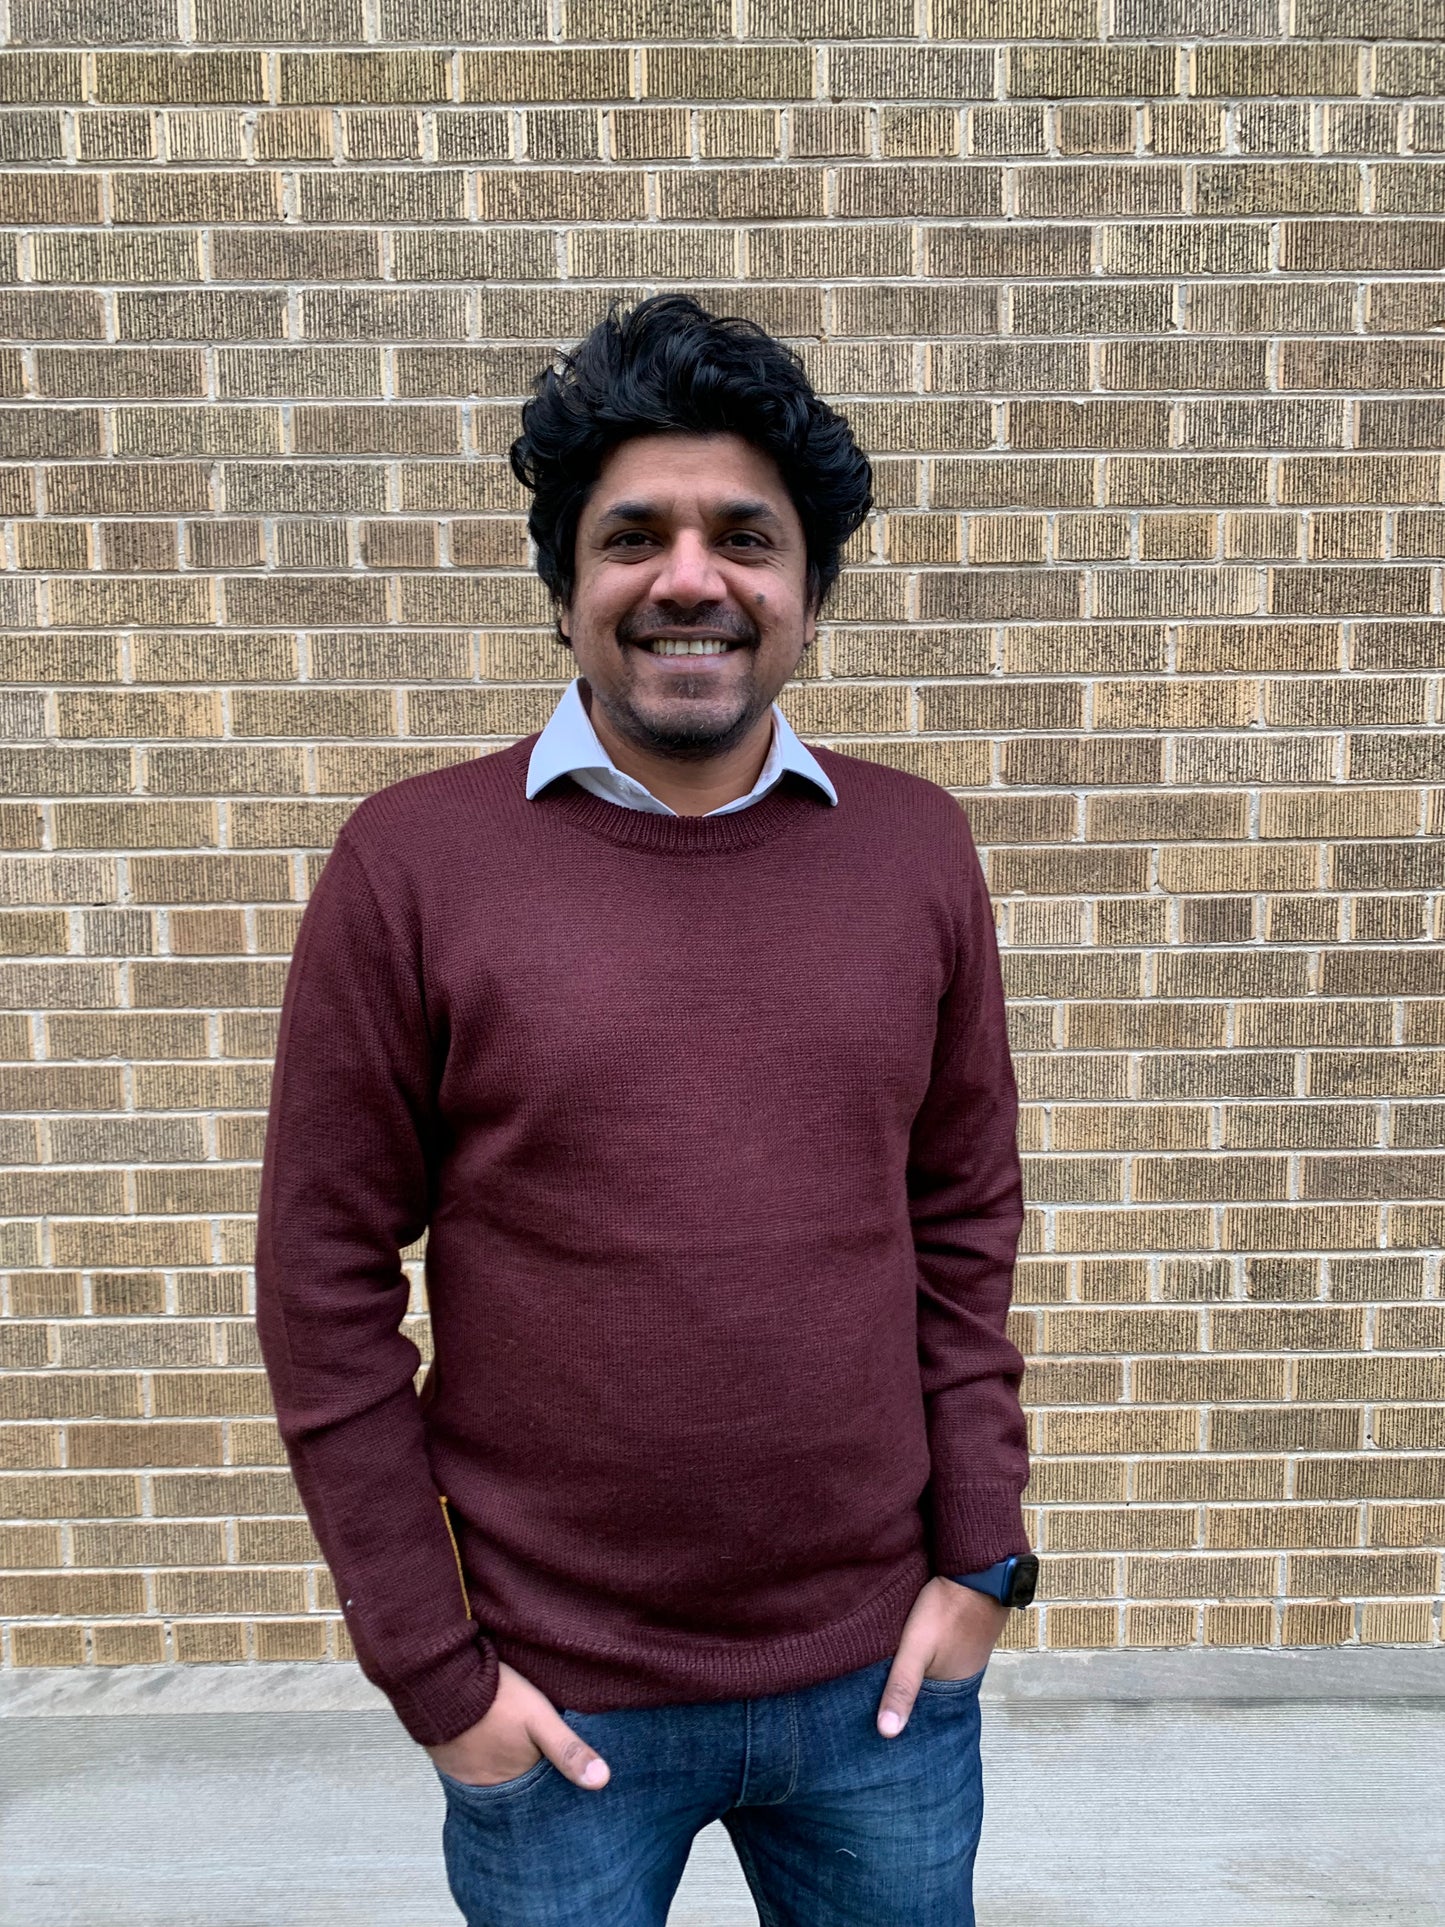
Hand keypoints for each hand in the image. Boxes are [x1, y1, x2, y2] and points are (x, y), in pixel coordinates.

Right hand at [427, 1659, 610, 1789]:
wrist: (441, 1680)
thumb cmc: (495, 1698)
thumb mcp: (540, 1719)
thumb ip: (569, 1750)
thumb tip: (603, 1781)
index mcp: (512, 1780)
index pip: (536, 1792)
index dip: (547, 1783)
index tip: (556, 1780)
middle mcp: (485, 1787)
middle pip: (512, 1786)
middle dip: (524, 1777)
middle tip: (531, 1760)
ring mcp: (462, 1773)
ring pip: (489, 1775)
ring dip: (499, 1766)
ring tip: (509, 1748)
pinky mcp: (445, 1757)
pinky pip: (466, 1764)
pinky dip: (477, 1756)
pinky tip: (485, 1738)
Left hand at [875, 1577, 1007, 1738]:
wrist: (980, 1567)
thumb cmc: (947, 1609)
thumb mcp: (916, 1649)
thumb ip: (901, 1687)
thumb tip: (887, 1733)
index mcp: (953, 1688)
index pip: (923, 1712)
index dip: (902, 1714)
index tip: (877, 1721)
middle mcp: (963, 1674)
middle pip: (928, 1689)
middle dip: (907, 1691)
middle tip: (873, 1693)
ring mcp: (966, 1651)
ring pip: (934, 1667)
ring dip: (918, 1667)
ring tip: (887, 1668)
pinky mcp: (964, 1629)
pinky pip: (942, 1647)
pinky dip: (928, 1648)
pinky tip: (913, 1640)